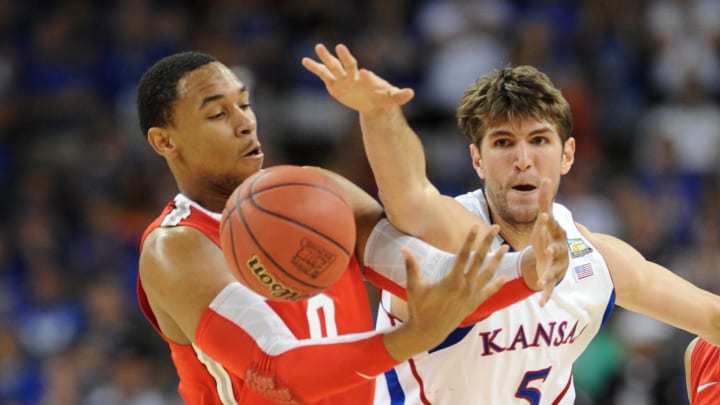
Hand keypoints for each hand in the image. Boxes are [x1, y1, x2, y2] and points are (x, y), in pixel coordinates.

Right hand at [301, 43, 413, 112]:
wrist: (371, 101)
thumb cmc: (383, 97)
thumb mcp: (392, 98)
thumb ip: (400, 95)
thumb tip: (411, 93)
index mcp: (368, 79)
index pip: (366, 77)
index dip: (365, 76)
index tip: (363, 73)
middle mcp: (354, 75)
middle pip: (349, 65)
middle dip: (345, 58)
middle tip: (341, 48)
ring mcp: (343, 78)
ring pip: (334, 67)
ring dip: (327, 58)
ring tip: (319, 47)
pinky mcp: (334, 84)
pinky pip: (323, 74)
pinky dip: (315, 68)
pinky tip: (305, 61)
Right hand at [383, 224, 507, 360]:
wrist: (428, 332)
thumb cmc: (419, 309)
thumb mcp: (413, 287)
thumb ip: (411, 267)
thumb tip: (404, 249)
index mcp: (452, 280)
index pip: (464, 255)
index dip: (470, 240)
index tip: (476, 226)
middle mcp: (465, 286)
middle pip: (480, 260)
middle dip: (488, 242)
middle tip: (495, 228)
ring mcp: (471, 296)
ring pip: (488, 273)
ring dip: (497, 260)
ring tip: (505, 247)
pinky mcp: (474, 304)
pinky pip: (488, 292)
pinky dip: (497, 284)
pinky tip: (504, 277)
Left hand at [524, 178, 568, 306]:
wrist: (552, 256)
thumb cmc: (547, 235)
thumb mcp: (546, 219)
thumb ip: (546, 200)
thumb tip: (547, 178)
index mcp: (555, 234)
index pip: (552, 226)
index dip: (548, 222)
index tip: (542, 216)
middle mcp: (559, 250)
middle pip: (557, 250)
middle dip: (553, 250)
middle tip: (547, 250)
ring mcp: (558, 265)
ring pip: (554, 271)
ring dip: (548, 276)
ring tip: (542, 281)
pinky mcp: (553, 279)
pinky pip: (550, 289)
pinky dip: (546, 296)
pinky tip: (541, 303)